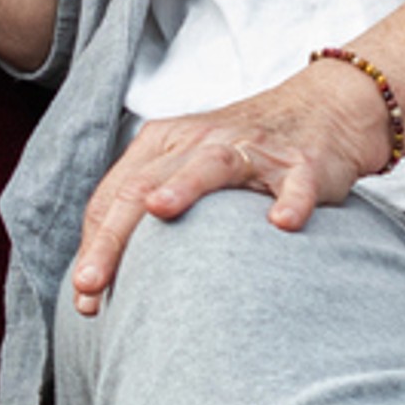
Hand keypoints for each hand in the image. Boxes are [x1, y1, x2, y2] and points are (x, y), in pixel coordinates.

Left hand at [65, 58, 391, 317]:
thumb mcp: (184, 169)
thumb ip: (146, 211)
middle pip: (145, 185)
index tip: (83, 294)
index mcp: (163, 144)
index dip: (94, 244)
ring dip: (184, 187)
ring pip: (210, 166)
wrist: (322, 111)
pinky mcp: (300, 162)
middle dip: (114, 236)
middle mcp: (198, 141)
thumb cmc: (242, 153)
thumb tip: (103, 277)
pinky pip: (295, 182)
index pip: (115, 195)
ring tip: (159, 211)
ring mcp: (250, 148)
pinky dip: (290, 201)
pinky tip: (282, 224)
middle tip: (91, 282)